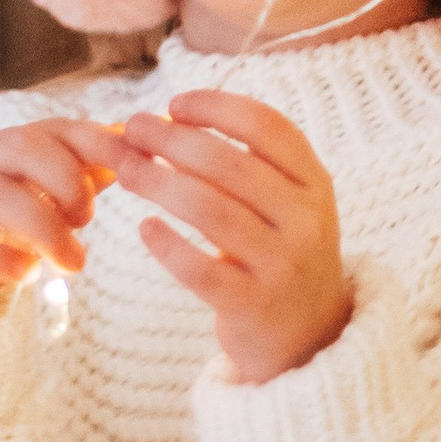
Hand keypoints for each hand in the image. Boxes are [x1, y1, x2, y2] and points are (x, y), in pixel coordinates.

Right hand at [0, 118, 122, 336]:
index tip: (139, 169)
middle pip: (20, 145)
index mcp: (9, 149)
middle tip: (89, 219)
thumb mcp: (43, 200)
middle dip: (66, 178)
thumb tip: (143, 149)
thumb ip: (86, 175)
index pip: (57, 128)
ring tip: (75, 264)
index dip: (100, 142)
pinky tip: (27, 275)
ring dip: (44, 228)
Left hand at [112, 90, 350, 384]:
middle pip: (231, 165)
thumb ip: (249, 163)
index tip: (174, 103)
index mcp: (315, 184)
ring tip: (125, 169)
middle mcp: (306, 222)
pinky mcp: (253, 306)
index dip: (217, 108)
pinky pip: (200, 269)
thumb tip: (172, 117)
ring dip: (159, 182)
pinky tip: (144, 228)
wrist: (308, 337)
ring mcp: (282, 265)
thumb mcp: (289, 204)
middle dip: (174, 140)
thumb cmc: (281, 253)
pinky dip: (167, 245)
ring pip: (210, 211)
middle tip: (133, 128)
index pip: (268, 128)